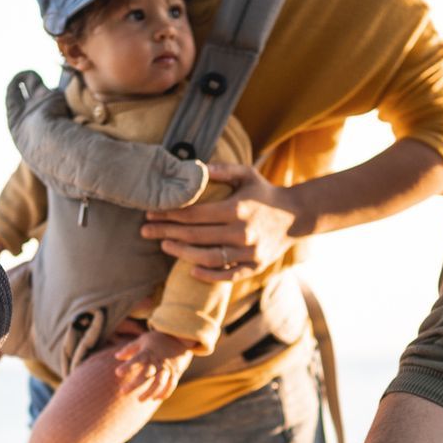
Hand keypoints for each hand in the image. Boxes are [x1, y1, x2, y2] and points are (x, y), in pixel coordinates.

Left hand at [112, 330, 194, 401]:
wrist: (181, 339)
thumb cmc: (158, 340)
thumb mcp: (143, 340)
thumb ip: (130, 349)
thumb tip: (116, 356)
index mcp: (148, 352)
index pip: (137, 360)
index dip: (128, 366)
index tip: (117, 373)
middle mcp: (158, 361)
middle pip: (146, 375)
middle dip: (134, 385)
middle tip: (122, 392)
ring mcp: (168, 368)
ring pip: (158, 383)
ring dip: (149, 393)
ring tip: (139, 400)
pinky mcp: (175, 373)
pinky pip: (171, 385)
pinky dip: (164, 393)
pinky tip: (156, 399)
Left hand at [142, 163, 300, 281]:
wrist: (297, 216)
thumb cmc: (265, 193)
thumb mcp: (247, 174)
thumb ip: (221, 169)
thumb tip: (193, 167)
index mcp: (237, 209)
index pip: (195, 214)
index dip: (170, 214)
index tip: (151, 212)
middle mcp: (242, 232)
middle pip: (196, 235)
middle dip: (167, 232)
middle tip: (146, 231)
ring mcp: (250, 252)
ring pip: (209, 257)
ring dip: (183, 253)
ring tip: (165, 246)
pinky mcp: (255, 266)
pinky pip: (229, 274)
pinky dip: (210, 275)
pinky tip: (191, 270)